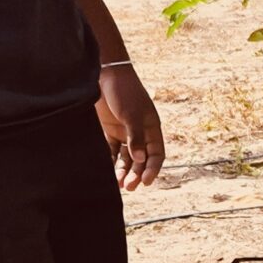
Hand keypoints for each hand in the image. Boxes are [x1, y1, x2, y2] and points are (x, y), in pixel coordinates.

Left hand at [97, 63, 164, 189]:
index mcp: (151, 128)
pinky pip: (111, 151)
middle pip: (141, 160)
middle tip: (129, 187)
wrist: (105, 74)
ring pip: (126, 158)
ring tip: (118, 184)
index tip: (146, 182)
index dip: (152, 169)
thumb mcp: (132, 115)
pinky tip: (107, 172)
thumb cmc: (124, 92)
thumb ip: (136, 137)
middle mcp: (140, 133)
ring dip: (124, 171)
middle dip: (136, 174)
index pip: (156, 154)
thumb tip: (140, 160)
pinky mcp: (109, 131)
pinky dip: (110, 162)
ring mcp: (124, 133)